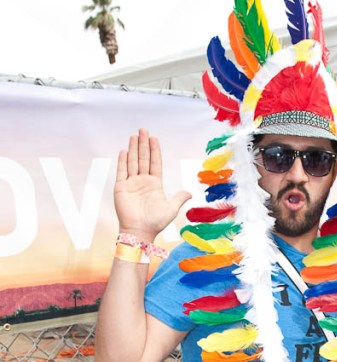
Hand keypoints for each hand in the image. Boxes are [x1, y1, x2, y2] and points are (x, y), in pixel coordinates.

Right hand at [114, 128, 191, 242]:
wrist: (140, 231)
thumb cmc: (156, 222)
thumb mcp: (171, 208)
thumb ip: (179, 198)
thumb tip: (190, 193)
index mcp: (154, 184)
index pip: (155, 163)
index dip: (154, 150)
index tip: (154, 138)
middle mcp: (142, 181)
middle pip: (143, 158)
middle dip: (143, 144)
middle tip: (143, 130)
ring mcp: (131, 183)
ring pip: (132, 162)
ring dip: (133, 149)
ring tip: (134, 136)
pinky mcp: (121, 188)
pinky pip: (122, 171)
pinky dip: (123, 161)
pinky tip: (124, 150)